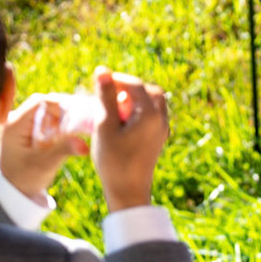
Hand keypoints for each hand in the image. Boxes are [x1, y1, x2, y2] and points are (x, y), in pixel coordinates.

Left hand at [0, 94, 89, 200]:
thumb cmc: (24, 178)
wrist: (11, 190)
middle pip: (45, 105)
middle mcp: (17, 120)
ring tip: (82, 128)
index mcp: (15, 124)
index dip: (62, 105)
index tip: (81, 115)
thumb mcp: (43, 165)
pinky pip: (47, 121)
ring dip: (64, 118)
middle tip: (86, 120)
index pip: (40, 102)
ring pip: (48, 112)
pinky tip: (73, 134)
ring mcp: (23, 124)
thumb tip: (84, 144)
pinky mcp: (29, 131)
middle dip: (66, 111)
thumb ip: (62, 151)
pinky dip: (60, 125)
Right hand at [89, 66, 169, 212]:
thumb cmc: (113, 159)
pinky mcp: (159, 139)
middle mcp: (161, 119)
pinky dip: (139, 111)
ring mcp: (162, 130)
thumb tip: (102, 69)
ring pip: (154, 103)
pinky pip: (154, 115)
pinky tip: (122, 123)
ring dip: (136, 99)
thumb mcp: (105, 125)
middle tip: (109, 95)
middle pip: (149, 91)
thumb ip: (105, 96)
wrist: (128, 192)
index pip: (134, 84)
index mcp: (149, 114)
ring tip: (115, 109)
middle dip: (130, 88)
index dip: (116, 79)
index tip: (98, 83)